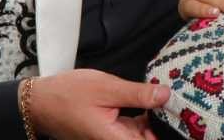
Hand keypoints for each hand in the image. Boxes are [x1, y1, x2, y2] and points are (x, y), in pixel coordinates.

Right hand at [27, 69, 168, 139]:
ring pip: (142, 135)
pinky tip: (150, 102)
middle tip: (177, 103)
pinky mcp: (110, 133)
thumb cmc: (68, 95)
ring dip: (154, 121)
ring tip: (166, 100)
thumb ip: (138, 94)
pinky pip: (133, 130)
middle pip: (148, 139)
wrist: (40, 102)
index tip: (183, 117)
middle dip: (163, 124)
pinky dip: (143, 118)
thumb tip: (166, 95)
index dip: (169, 132)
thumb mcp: (107, 88)